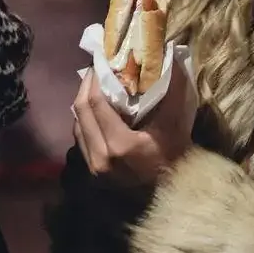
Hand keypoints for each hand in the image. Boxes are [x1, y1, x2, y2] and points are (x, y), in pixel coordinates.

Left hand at [72, 62, 197, 194]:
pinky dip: (85, 122)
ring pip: (77, 126)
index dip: (95, 79)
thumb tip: (171, 57)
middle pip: (81, 112)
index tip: (100, 62)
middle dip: (85, 87)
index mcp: (119, 145)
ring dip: (83, 104)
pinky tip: (95, 112)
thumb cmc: (176, 160)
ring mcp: (94, 168)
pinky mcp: (94, 174)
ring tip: (94, 87)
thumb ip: (172, 91)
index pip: (96, 103)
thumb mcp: (176, 126)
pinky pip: (82, 140)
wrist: (173, 196)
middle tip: (95, 70)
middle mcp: (100, 158)